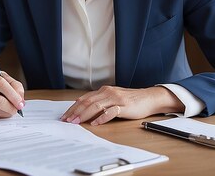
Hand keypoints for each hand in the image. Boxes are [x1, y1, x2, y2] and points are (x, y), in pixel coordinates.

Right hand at [0, 71, 24, 117]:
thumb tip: (21, 102)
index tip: (20, 104)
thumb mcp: (10, 80)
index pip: (1, 84)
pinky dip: (3, 115)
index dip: (12, 95)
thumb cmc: (0, 84)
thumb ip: (17, 88)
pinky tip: (4, 109)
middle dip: (11, 107)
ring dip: (8, 112)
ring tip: (11, 107)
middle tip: (18, 109)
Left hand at [60, 86, 183, 125]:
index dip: (73, 107)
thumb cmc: (130, 100)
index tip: (65, 116)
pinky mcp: (124, 106)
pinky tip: (96, 123)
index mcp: (103, 90)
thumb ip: (99, 100)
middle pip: (87, 102)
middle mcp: (108, 92)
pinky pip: (111, 111)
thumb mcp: (112, 97)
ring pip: (96, 105)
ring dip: (85, 114)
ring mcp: (116, 99)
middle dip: (75, 112)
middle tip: (67, 120)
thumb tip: (82, 104)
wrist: (149, 98)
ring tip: (77, 122)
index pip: (84, 99)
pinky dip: (102, 117)